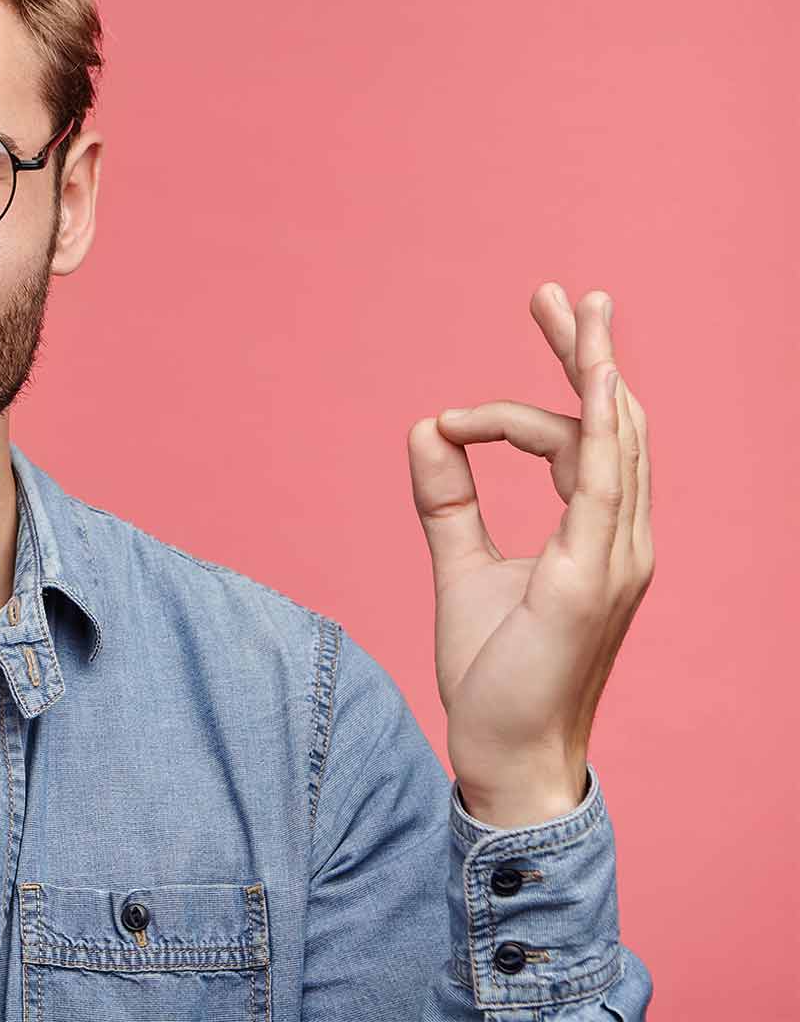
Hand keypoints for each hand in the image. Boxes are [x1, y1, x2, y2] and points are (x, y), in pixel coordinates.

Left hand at [407, 282, 652, 827]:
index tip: (450, 421)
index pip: (580, 439)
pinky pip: (603, 484)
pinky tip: (594, 378)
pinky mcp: (592, 577)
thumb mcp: (460, 565)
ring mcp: (616, 556)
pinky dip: (598, 428)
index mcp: (594, 534)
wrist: (503, 751)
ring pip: (615, 439)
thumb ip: (445, 498)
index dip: (527, 403)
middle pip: (612, 421)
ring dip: (596, 368)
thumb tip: (425, 428)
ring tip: (578, 308)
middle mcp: (619, 537)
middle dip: (584, 352)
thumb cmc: (493, 671)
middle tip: (557, 293)